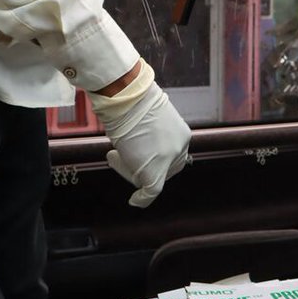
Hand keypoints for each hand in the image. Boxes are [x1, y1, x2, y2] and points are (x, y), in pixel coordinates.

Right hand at [89, 60, 191, 207]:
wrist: (127, 97)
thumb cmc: (132, 101)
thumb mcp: (150, 118)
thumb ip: (152, 134)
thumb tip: (141, 143)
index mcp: (182, 135)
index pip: (173, 157)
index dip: (156, 160)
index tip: (139, 157)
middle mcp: (180, 147)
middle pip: (167, 169)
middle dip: (147, 168)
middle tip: (123, 157)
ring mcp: (169, 159)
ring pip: (153, 177)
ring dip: (133, 171)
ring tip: (115, 156)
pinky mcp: (154, 170)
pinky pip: (151, 190)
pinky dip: (142, 199)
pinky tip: (135, 201)